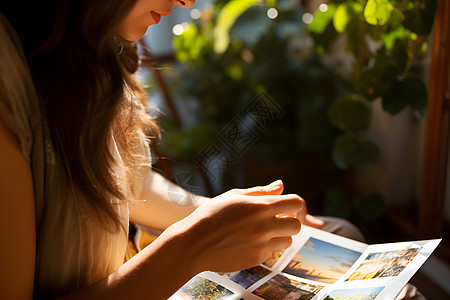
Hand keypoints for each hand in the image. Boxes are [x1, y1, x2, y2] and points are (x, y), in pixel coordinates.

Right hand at [168, 180, 303, 272]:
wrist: (193, 244)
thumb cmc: (211, 215)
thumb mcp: (234, 196)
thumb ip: (261, 191)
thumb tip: (280, 185)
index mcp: (260, 206)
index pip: (295, 203)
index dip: (292, 204)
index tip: (282, 206)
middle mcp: (265, 226)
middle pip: (296, 224)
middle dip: (288, 221)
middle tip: (273, 220)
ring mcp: (262, 244)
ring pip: (288, 241)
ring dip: (280, 235)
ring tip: (261, 232)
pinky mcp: (256, 259)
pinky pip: (272, 252)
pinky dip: (265, 247)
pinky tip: (248, 242)